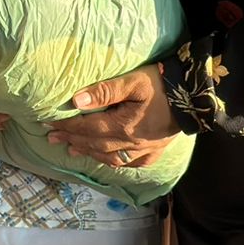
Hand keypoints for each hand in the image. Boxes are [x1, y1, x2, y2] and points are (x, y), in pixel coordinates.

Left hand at [46, 64, 181, 167]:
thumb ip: (104, 91)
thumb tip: (76, 101)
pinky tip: (108, 160)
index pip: (87, 128)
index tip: (48, 124)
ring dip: (88, 152)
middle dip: (71, 140)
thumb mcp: (133, 82)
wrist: (195, 95)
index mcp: (123, 126)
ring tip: (72, 149)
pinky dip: (115, 162)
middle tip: (51, 137)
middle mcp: (131, 143)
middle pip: (94, 144)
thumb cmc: (162, 83)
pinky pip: (132, 163)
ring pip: (110, 156)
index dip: (66, 126)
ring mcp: (144, 150)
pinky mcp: (156, 151)